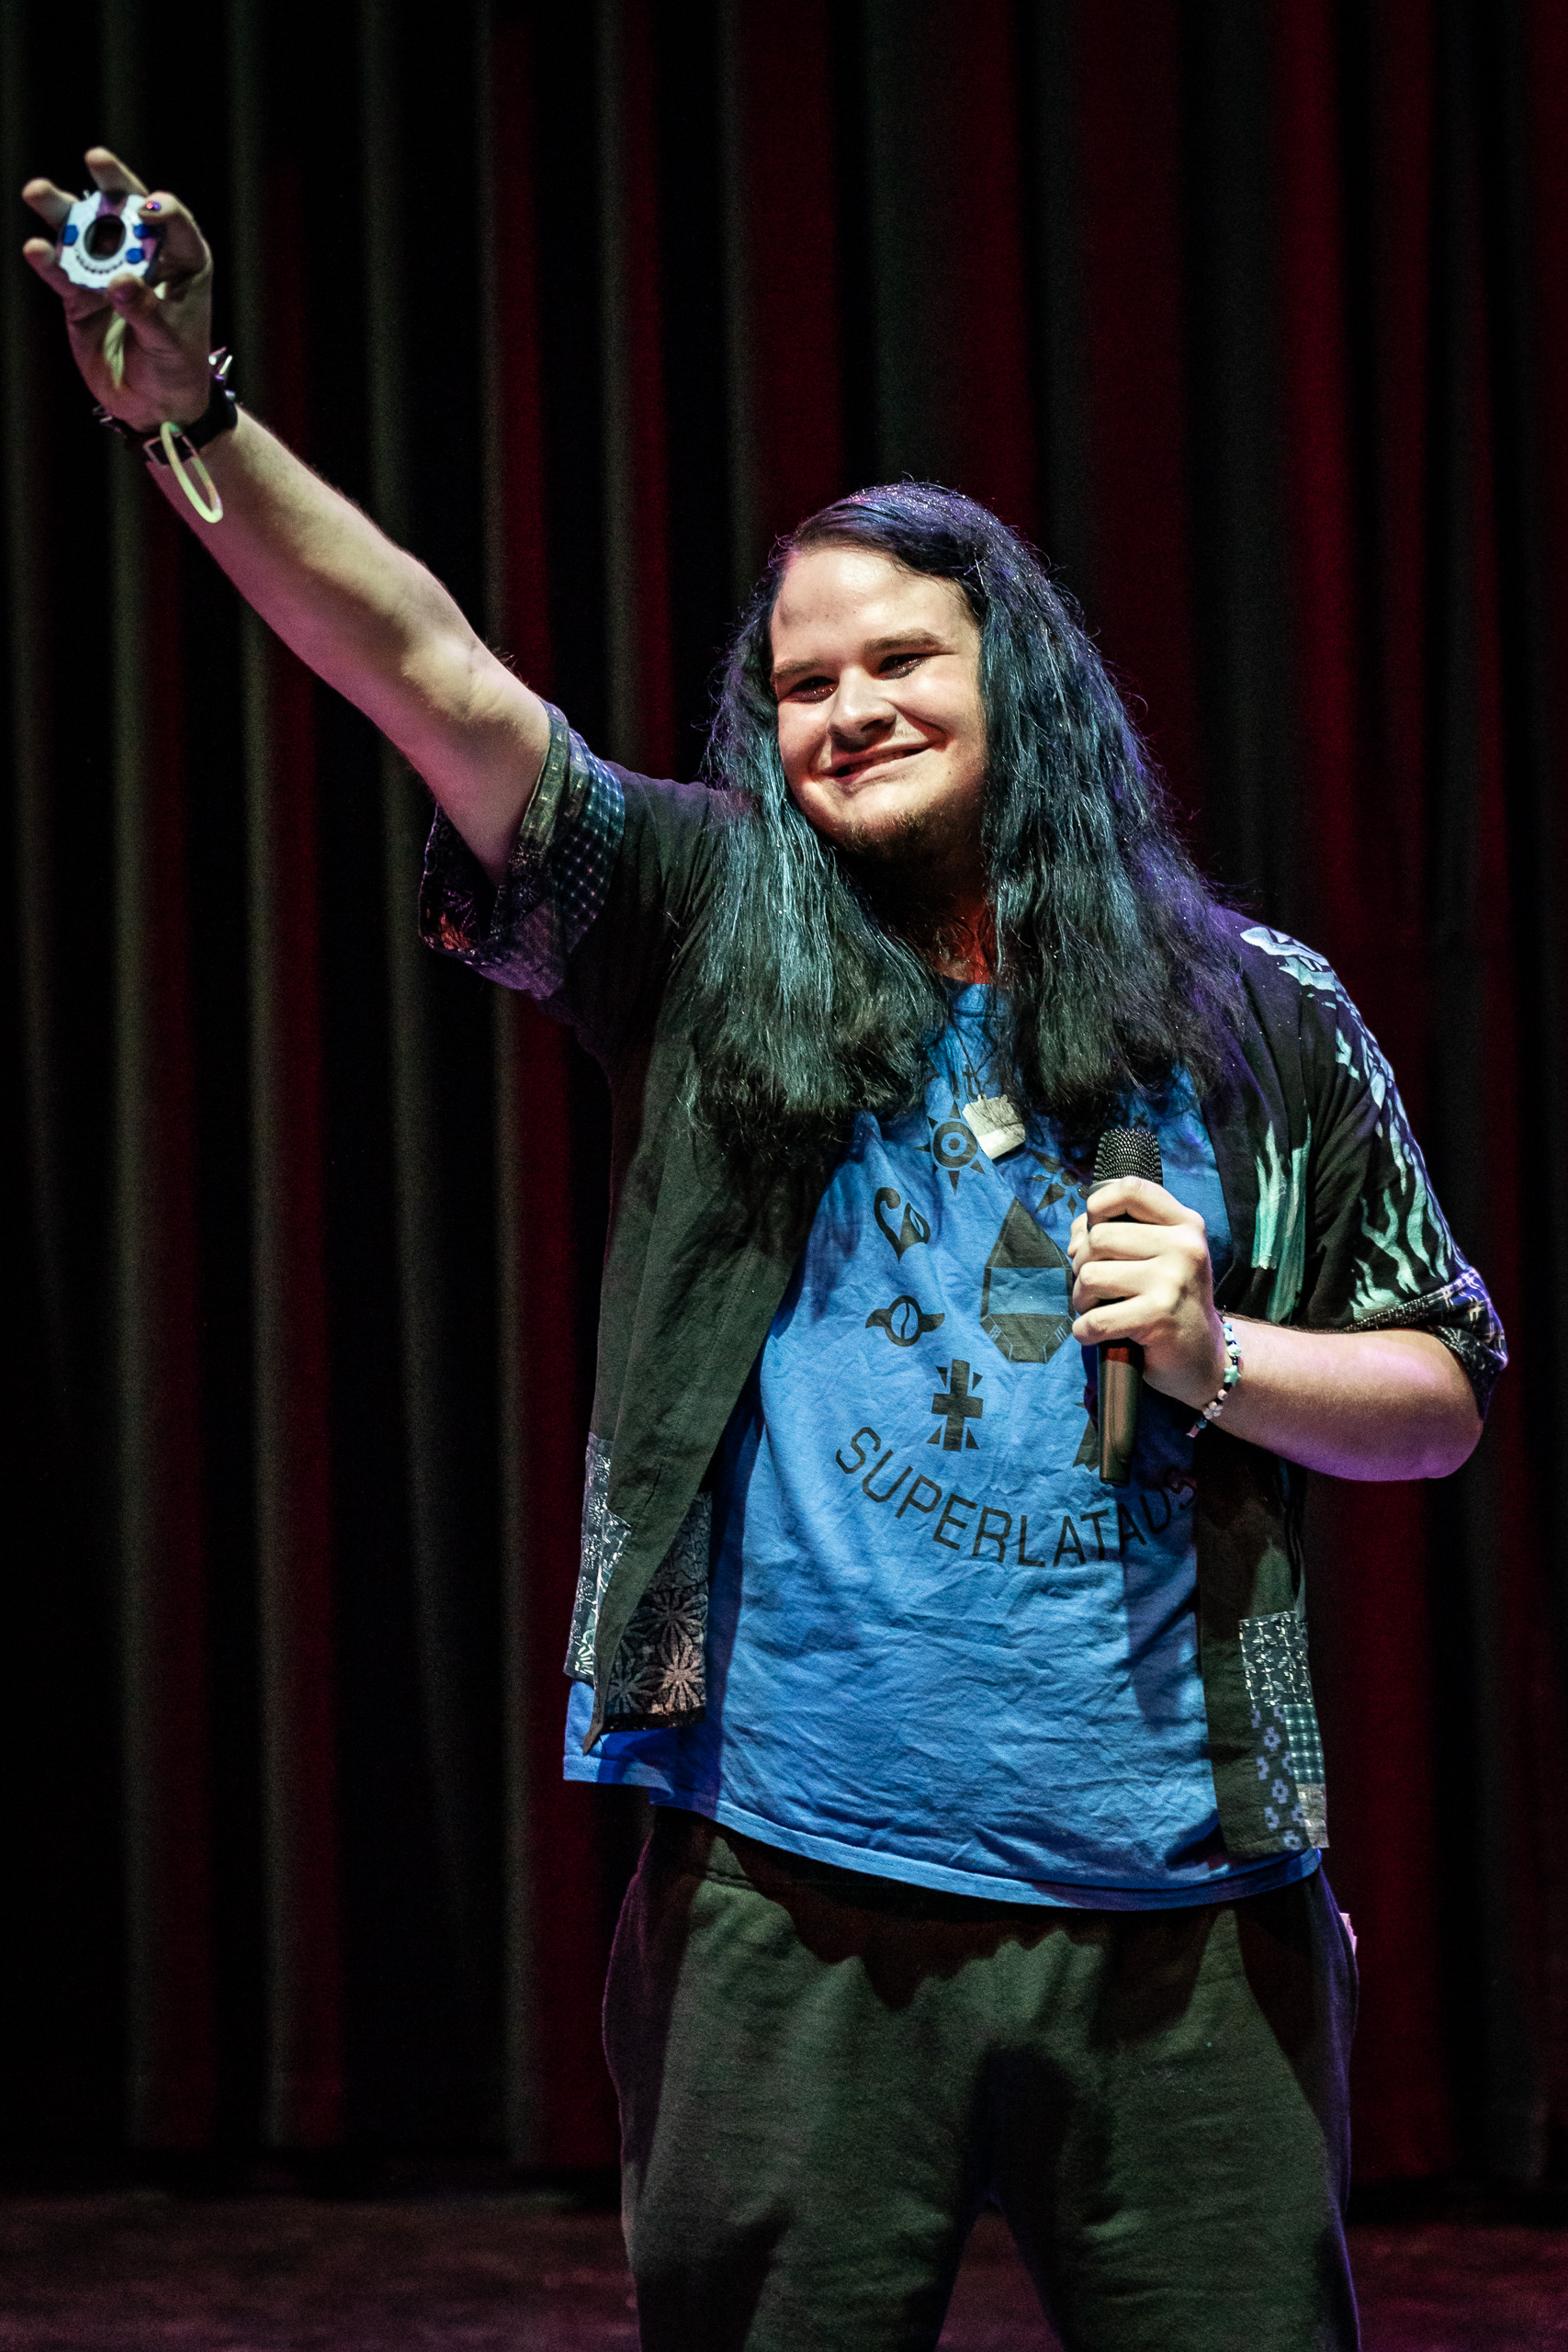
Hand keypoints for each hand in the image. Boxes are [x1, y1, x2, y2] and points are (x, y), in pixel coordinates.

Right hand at [21, 148, 212, 432]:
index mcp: (183, 264)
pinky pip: (63, 274)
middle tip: (96, 159)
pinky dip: (49, 262)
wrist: (151, 405)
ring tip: (37, 191)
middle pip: (126, 214)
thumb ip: (146, 312)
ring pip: (85, 236)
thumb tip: (117, 282)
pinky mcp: (81, 296)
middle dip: (111, 185)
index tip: (149, 208)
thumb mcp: (171, 344)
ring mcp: (108, 273)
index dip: (164, 210)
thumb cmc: (176, 371)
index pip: (176, 226)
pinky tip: (36, 249)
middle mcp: (144, 260)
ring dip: (61, 213)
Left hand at [1068, 1176, 1226, 1410]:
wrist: (1204, 1356)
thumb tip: (1076, 1237)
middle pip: (1098, 1237)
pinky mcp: (1158, 1316)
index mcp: (1184, 1224)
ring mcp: (1173, 1280)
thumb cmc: (1170, 1301)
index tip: (1093, 1231)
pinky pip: (1095, 1318)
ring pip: (1090, 1275)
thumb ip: (1117, 1233)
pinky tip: (1097, 1335)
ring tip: (1097, 1311)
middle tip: (1095, 1289)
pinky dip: (1085, 1331)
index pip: (1130, 1189)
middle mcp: (1184, 1246)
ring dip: (1081, 1300)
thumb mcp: (1156, 1256)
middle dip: (1082, 1266)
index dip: (1098, 1205)